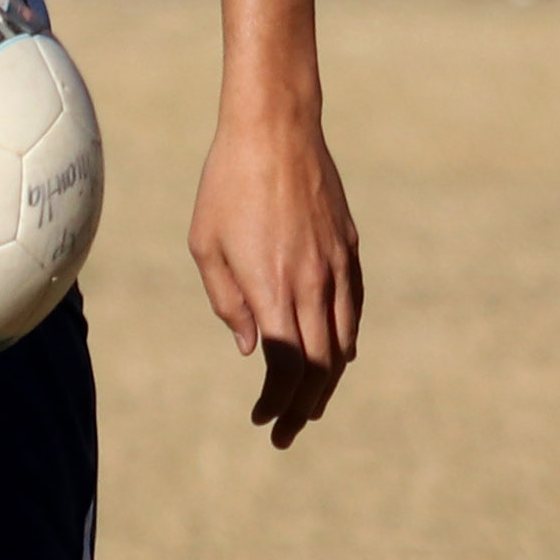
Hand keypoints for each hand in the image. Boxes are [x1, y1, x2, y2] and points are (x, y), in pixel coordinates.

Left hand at [187, 93, 361, 446]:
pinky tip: (335, 354)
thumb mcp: (206, 246)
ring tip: (310, 404)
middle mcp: (311, 285)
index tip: (262, 419)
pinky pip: (354, 309)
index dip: (276, 402)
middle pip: (318, 367)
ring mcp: (336, 267)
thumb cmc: (227, 184)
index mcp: (272, 289)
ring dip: (328, 382)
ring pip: (343, 343)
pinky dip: (345, 341)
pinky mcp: (348, 248)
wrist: (275, 128)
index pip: (284, 367)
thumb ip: (228, 303)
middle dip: (303, 408)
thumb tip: (252, 349)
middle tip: (286, 430)